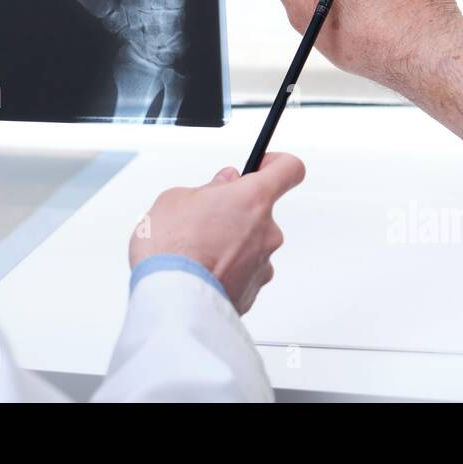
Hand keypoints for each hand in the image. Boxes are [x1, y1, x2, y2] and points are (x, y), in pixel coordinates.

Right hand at [130, 152, 304, 314]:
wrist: (173, 300)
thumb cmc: (172, 248)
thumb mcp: (176, 198)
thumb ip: (208, 188)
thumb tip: (222, 184)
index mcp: (253, 199)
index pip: (289, 169)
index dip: (276, 163)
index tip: (262, 164)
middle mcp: (267, 231)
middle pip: (261, 212)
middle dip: (236, 213)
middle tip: (206, 219)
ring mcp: (263, 264)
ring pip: (251, 245)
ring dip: (231, 245)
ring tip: (197, 252)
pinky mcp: (252, 292)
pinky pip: (243, 273)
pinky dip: (226, 271)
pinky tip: (201, 273)